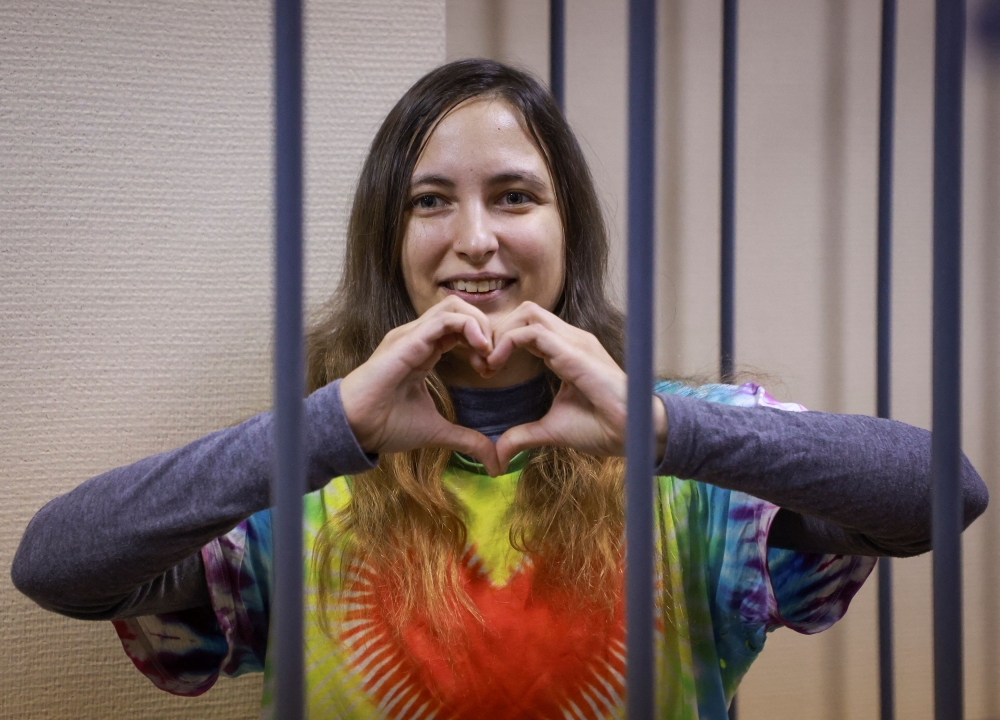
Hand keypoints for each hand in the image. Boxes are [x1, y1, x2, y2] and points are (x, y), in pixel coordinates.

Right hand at [339, 296, 500, 475]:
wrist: (356, 429)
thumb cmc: (386, 425)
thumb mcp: (437, 432)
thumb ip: (467, 440)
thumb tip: (494, 462)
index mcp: (424, 350)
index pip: (460, 327)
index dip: (483, 343)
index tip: (489, 370)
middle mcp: (418, 337)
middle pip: (461, 308)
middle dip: (486, 329)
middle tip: (493, 360)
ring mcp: (412, 335)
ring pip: (455, 306)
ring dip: (480, 326)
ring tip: (488, 354)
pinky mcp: (409, 340)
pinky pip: (444, 319)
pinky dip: (470, 327)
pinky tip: (480, 349)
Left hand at [488, 302, 666, 471]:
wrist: (631, 434)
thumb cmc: (601, 428)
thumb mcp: (550, 431)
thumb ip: (523, 436)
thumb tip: (499, 454)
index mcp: (565, 350)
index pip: (527, 328)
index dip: (501, 343)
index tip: (485, 371)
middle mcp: (570, 339)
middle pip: (524, 312)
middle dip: (497, 332)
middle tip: (482, 364)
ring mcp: (574, 341)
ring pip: (527, 313)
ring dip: (500, 334)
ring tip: (488, 364)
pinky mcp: (574, 351)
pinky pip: (532, 332)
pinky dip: (507, 342)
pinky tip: (496, 364)